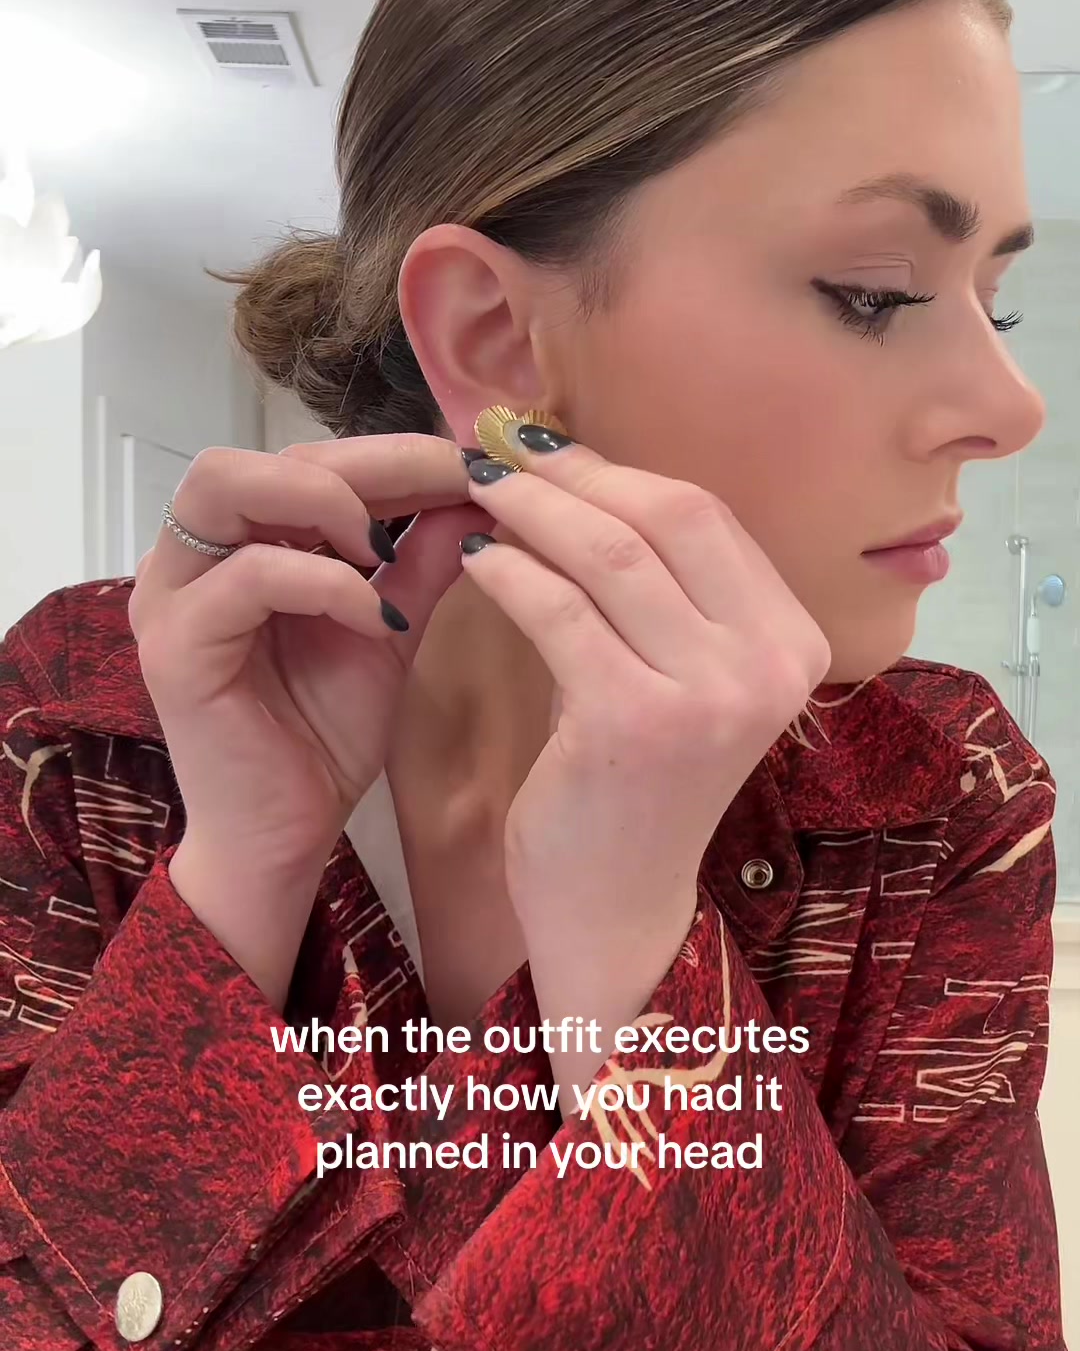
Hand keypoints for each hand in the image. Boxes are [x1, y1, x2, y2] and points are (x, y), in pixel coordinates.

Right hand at [129, 437, 488, 1001]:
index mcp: (233, 545)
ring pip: (225, 486)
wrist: (286, 838)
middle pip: (256, 455)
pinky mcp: (176, 648)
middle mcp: (188, 558)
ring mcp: (172, 597)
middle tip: (443, 483)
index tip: (465, 466)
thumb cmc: (322, 737)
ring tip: (387, 547)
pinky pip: (246, 578)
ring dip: (322, 499)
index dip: (385, 453)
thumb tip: (473, 492)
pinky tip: (374, 615)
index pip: (299, 459)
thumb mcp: (387, 631)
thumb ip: (419, 563)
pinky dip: (322, 583)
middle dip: (360, 461)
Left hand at [460, 430, 831, 1055]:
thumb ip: (659, 586)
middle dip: (573, 473)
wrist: (614, 907)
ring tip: (480, 491)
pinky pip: (558, 611)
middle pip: (666, 517)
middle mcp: (772, 663)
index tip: (550, 444)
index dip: (618, 469)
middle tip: (502, 449)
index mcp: (795, 641)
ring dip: (532, 510)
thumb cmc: (634, 782)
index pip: (706, 516)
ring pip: (608, 555)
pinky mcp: (635, 721)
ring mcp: (710, 694)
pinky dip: (509, 573)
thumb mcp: (677, 674)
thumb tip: (583, 467)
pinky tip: (477, 561)